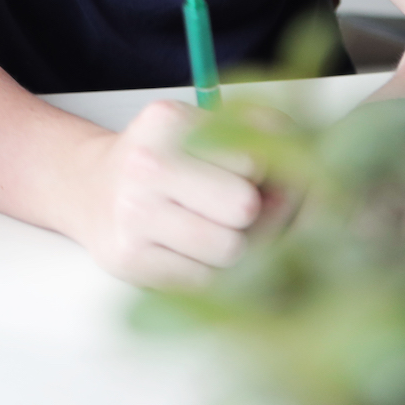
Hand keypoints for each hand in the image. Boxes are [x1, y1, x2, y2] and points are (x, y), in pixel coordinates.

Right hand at [70, 100, 263, 289]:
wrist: (85, 188)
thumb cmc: (160, 161)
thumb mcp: (200, 126)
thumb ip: (261, 134)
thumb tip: (318, 183)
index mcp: (168, 121)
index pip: (255, 161)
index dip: (267, 177)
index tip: (256, 181)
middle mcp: (146, 165)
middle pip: (245, 208)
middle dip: (254, 217)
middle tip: (239, 214)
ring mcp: (133, 215)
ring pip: (231, 251)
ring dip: (235, 250)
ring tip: (213, 234)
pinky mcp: (130, 260)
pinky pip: (205, 282)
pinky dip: (210, 274)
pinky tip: (193, 255)